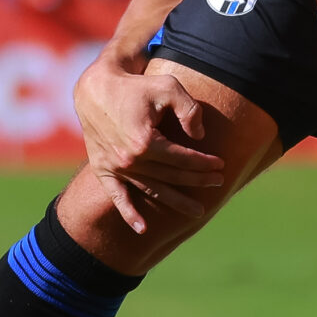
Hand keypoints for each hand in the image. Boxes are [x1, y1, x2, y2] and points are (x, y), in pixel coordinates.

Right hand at [72, 63, 224, 233]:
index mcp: (145, 142)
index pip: (183, 159)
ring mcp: (115, 167)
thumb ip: (189, 110)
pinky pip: (117, 196)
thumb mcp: (168, 87)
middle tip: (219, 182)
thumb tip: (200, 137)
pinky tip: (142, 229)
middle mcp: (129, 160)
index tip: (221, 163)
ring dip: (176, 201)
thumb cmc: (136, 86)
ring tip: (198, 212)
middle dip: (198, 181)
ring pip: (152, 189)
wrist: (96, 89)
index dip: (204, 162)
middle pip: (172, 176)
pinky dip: (129, 214)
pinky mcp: (103, 170)